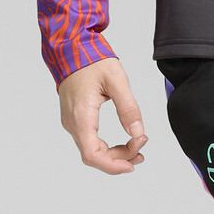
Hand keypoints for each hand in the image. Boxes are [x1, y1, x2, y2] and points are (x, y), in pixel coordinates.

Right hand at [58, 57, 147, 174]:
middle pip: (94, 156)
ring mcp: (72, 122)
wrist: (71, 48)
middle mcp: (72, 123)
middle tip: (142, 147)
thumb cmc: (91, 60)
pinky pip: (90, 141)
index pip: (92, 155)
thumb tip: (137, 133)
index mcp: (81, 116)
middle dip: (120, 158)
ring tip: (137, 146)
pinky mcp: (75, 119)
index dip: (113, 166)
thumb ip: (128, 108)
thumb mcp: (116, 80)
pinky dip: (108, 147)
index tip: (132, 164)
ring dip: (115, 154)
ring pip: (92, 150)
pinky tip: (124, 143)